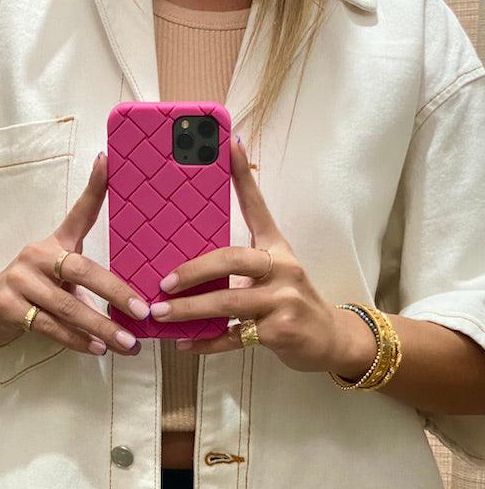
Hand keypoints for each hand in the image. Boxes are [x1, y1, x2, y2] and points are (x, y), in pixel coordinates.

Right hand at [0, 153, 150, 355]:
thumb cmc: (35, 289)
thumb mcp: (60, 274)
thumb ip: (90, 278)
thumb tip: (136, 299)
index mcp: (55, 244)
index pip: (79, 212)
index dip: (95, 187)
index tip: (109, 161)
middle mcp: (38, 256)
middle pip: (82, 270)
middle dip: (116, 292)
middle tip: (143, 311)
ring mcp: (22, 282)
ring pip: (68, 307)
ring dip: (101, 328)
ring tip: (127, 343)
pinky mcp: (10, 308)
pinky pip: (50, 326)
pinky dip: (76, 340)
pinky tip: (97, 349)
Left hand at [149, 135, 376, 376]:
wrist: (329, 340)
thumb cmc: (292, 302)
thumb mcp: (276, 272)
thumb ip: (243, 261)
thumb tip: (195, 255)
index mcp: (277, 248)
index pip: (258, 206)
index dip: (243, 176)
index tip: (227, 145)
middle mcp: (282, 268)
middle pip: (232, 259)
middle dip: (193, 271)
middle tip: (164, 281)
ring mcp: (283, 301)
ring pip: (228, 302)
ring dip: (190, 310)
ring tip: (160, 313)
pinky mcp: (280, 332)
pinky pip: (234, 337)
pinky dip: (206, 343)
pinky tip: (184, 344)